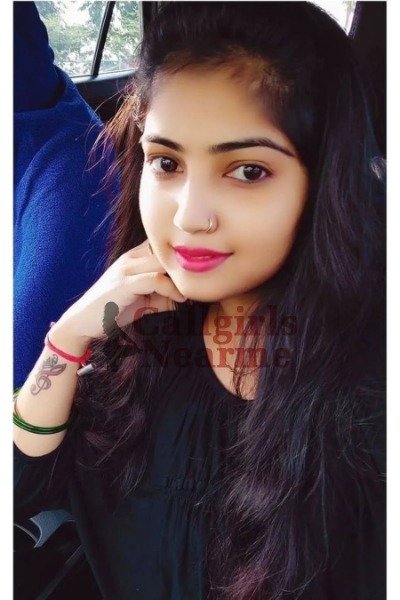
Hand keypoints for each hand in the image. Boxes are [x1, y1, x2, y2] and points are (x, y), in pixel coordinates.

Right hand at [53, 240, 186, 343]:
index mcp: (134, 258)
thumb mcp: (143, 302)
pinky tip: (179, 299)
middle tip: (202, 280)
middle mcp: (130, 258)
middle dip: (186, 263)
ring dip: (181, 276)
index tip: (198, 273)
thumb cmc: (112, 311)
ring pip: (163, 261)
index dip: (182, 256)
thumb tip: (184, 297)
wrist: (82, 323)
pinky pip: (155, 279)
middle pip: (167, 249)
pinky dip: (171, 288)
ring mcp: (126, 269)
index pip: (164, 245)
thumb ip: (162, 296)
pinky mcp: (124, 283)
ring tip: (193, 290)